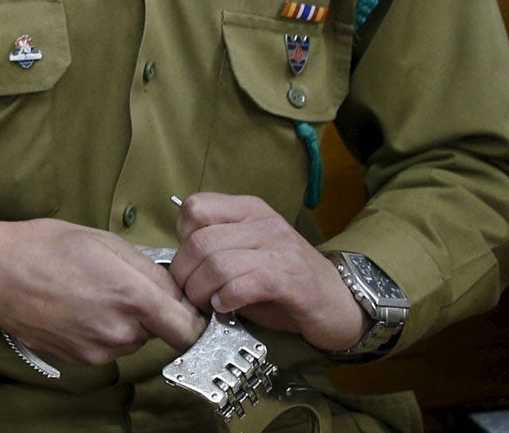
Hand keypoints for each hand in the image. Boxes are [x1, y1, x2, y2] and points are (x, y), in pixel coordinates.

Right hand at [0, 215, 206, 365]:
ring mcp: (99, 350)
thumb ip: (147, 265)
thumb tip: (173, 286)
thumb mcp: (101, 240)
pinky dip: (100, 330)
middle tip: (118, 282)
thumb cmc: (43, 246)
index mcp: (131, 295)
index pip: (188, 326)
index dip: (189, 313)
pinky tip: (75, 306)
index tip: (180, 301)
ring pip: (132, 338)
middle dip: (149, 309)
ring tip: (89, 292)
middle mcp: (120, 331)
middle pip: (159, 330)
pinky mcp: (81, 360)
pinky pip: (107, 347)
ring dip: (123, 320)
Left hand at [172, 193, 367, 352]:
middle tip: (189, 295)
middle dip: (185, 274)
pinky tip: (227, 307)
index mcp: (248, 209)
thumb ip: (215, 249)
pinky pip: (245, 283)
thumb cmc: (284, 282)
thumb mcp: (245, 254)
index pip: (195, 208)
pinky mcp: (292, 279)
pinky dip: (227, 298)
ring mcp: (280, 249)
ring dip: (202, 291)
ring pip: (218, 263)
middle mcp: (264, 223)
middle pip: (200, 241)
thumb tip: (175, 264)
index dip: (181, 237)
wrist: (339, 302)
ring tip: (207, 304)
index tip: (187, 263)